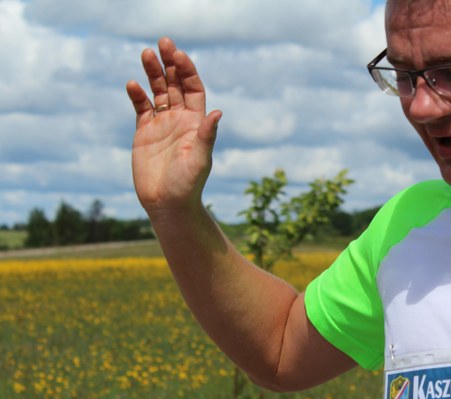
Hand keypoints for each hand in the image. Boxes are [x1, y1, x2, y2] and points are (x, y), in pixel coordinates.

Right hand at [126, 37, 221, 213]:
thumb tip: (216, 112)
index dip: (187, 71)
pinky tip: (133, 85)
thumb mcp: (200, 159)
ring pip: (156, 92)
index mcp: (196, 123)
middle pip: (174, 85)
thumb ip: (206, 135)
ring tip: (146, 54)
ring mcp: (162, 125)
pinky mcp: (144, 133)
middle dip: (169, 64)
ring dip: (152, 73)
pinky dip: (137, 95)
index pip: (193, 89)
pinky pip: (141, 108)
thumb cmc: (188, 185)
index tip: (178, 56)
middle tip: (163, 42)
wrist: (168, 204)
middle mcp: (180, 120)